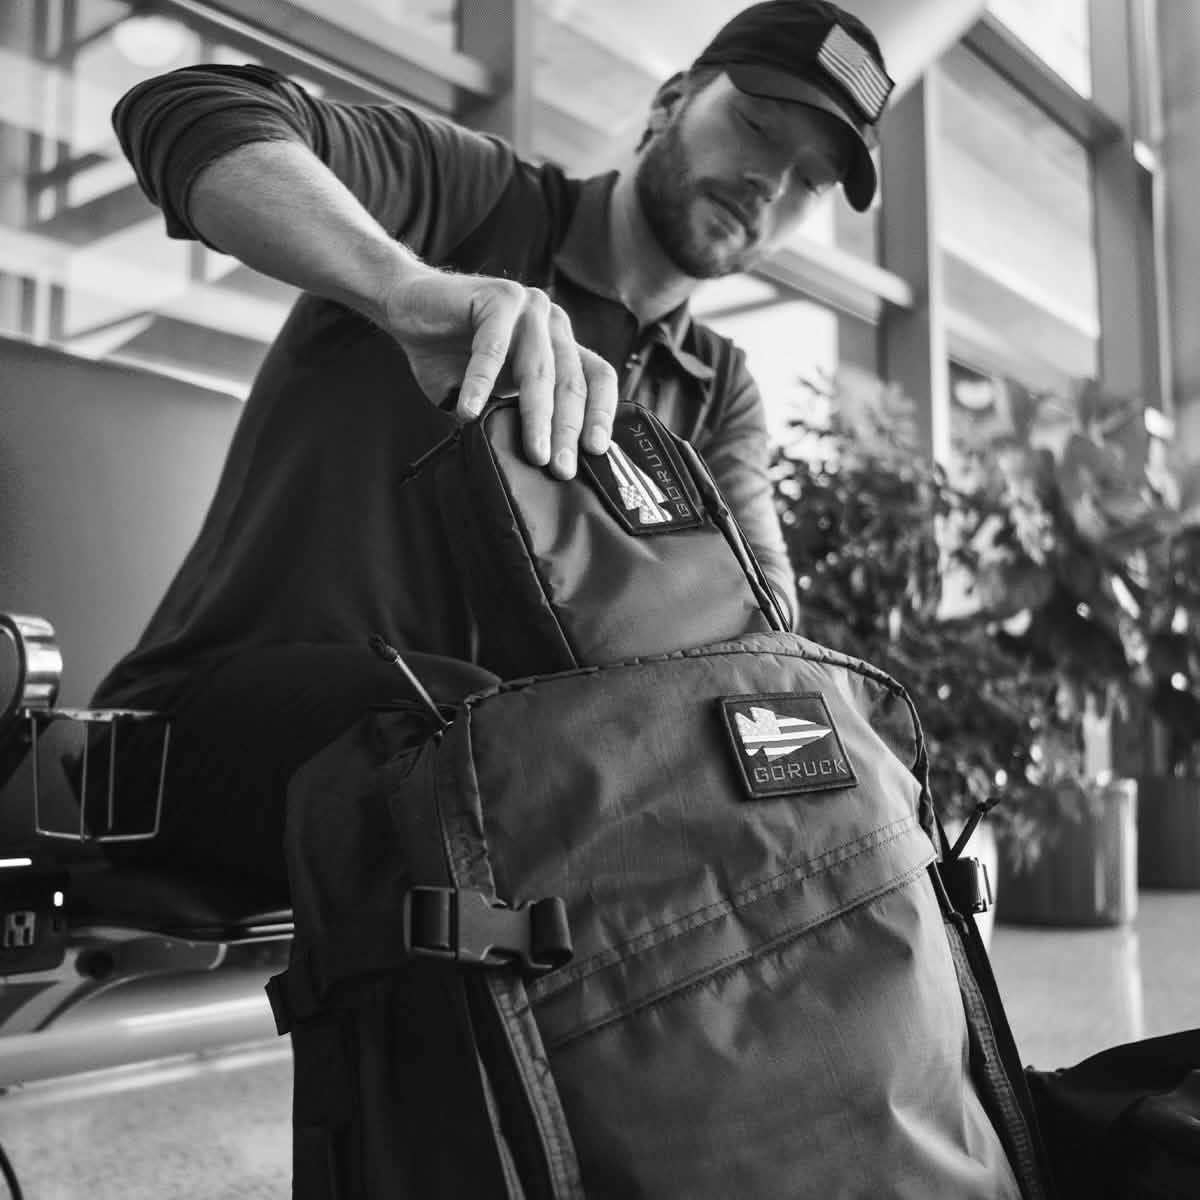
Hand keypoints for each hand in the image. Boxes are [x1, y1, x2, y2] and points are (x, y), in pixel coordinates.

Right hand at [379, 265, 617, 478]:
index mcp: (559, 344)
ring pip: (538, 370)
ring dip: (537, 416)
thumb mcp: (493, 393)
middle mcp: (551, 323)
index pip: (596, 378)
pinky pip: (493, 348)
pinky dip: (480, 383)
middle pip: (570, 381)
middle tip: (561, 466)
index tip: (596, 450)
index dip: (601, 414)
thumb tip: (535, 462)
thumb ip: (515, 416)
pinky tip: (470, 411)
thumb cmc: (450, 355)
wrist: (407, 310)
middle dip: (567, 430)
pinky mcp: (498, 297)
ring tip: (533, 451)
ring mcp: (528, 306)